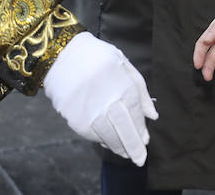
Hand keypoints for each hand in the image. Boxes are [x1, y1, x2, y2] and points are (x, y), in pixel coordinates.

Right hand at [42, 33, 157, 165]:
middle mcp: (108, 103)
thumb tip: (153, 117)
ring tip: (125, 154)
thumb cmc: (97, 57)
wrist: (61, 55)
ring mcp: (91, 113)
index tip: (145, 141)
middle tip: (140, 160)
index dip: (141, 131)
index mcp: (123, 87)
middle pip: (125, 131)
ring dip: (118, 147)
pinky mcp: (76, 120)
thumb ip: (140, 91)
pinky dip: (102, 141)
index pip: (136, 116)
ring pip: (109, 137)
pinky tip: (107, 142)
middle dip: (134, 148)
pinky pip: (93, 136)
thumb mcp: (124, 65)